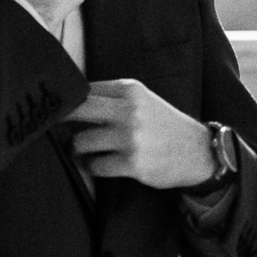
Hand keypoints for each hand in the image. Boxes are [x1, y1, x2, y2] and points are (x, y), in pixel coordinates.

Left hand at [68, 79, 214, 186]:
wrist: (198, 152)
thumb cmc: (164, 126)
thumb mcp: (143, 100)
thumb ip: (113, 97)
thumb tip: (73, 102)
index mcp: (131, 91)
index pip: (86, 90)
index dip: (70, 101)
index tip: (62, 108)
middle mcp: (130, 111)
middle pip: (78, 110)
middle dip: (64, 120)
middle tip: (59, 126)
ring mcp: (131, 138)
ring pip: (81, 141)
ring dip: (79, 148)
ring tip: (85, 150)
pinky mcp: (133, 163)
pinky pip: (95, 166)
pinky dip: (93, 167)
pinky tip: (100, 164)